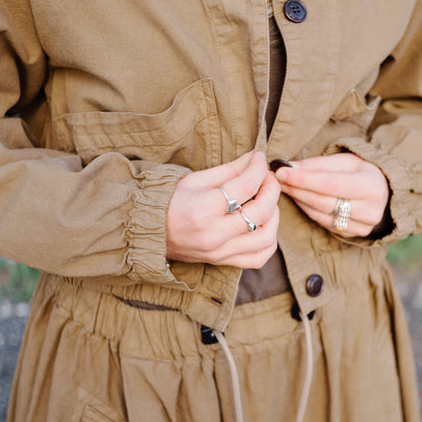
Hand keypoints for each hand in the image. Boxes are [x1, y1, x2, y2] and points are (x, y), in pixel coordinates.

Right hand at [166, 152, 279, 267]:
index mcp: (204, 209)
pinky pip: (258, 258)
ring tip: (266, 202)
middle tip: (266, 178)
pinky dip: (268, 241)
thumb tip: (254, 160)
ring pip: (266, 238)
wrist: (148, 232)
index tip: (259, 159)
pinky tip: (263, 225)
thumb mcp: (194, 180)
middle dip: (271, 189)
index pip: (245, 186)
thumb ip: (228, 171)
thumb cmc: (169, 202)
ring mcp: (220, 252)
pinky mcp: (222, 262)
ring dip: (274, 216)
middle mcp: (214, 234)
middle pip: (261, 212)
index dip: (258, 168)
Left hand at [274, 153, 389, 237]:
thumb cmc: (361, 172)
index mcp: (371, 187)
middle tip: (275, 178)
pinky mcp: (352, 235)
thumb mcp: (345, 161)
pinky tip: (298, 198)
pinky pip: (322, 222)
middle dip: (296, 189)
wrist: (384, 193)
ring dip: (298, 199)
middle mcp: (370, 210)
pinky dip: (307, 210)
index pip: (329, 184)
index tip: (281, 172)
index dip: (303, 179)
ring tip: (284, 186)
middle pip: (322, 201)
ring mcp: (362, 226)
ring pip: (319, 214)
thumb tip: (287, 167)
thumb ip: (317, 165)